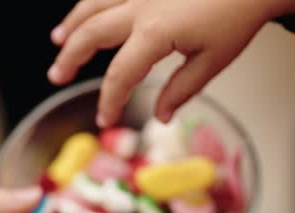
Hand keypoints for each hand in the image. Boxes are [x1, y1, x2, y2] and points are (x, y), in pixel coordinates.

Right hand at [48, 0, 294, 127]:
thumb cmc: (238, 17)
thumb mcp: (213, 61)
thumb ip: (181, 89)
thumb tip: (160, 115)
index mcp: (155, 33)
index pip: (120, 74)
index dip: (109, 100)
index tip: (104, 118)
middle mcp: (141, 6)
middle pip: (91, 33)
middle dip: (70, 57)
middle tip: (56, 76)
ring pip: (93, 3)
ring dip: (73, 23)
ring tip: (58, 39)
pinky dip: (93, 2)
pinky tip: (88, 10)